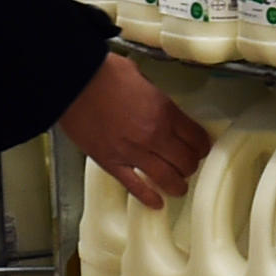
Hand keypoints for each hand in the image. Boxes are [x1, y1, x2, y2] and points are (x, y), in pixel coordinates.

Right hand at [57, 52, 208, 210]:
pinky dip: (148, 197)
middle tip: (188, 165)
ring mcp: (132, 152)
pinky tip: (157, 203)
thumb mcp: (141, 77)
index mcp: (164, 111)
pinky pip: (134, 186)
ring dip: (176, 185)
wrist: (72, 82)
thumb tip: (156, 103)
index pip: (196, 138)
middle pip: (186, 161)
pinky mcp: (111, 163)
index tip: (200, 148)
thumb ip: (153, 96)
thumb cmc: (103, 73)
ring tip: (178, 187)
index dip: (202, 146)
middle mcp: (153, 135)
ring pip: (166, 178)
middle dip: (190, 165)